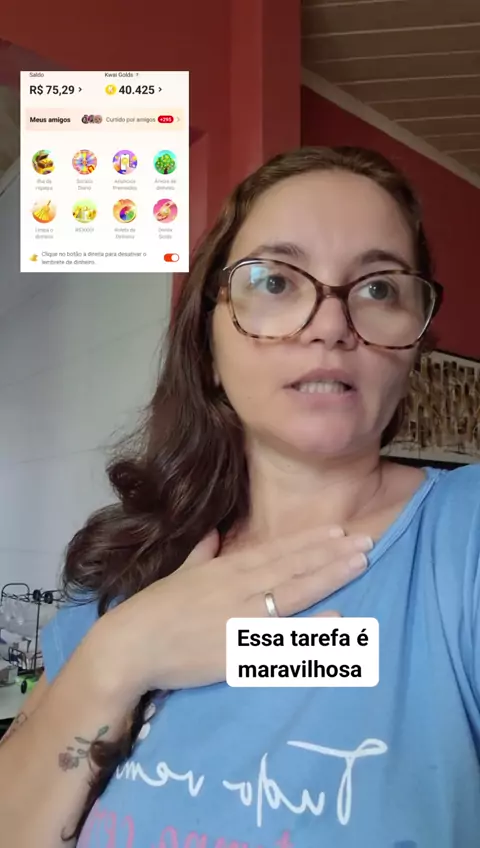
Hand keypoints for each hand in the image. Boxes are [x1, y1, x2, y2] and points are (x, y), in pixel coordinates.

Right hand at [99, 525, 371, 693]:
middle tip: (367, 541)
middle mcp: (239, 588)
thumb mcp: (179, 574)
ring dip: (329, 577)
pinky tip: (338, 617)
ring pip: (294, 593)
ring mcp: (242, 618)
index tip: (338, 532)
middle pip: (293, 567)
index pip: (276, 551)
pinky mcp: (241, 651)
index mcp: (225, 570)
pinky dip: (311, 628)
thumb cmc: (153, 610)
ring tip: (359, 563)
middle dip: (331, 554)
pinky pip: (284, 639)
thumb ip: (200, 554)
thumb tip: (213, 533)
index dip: (309, 542)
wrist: (130, 647)